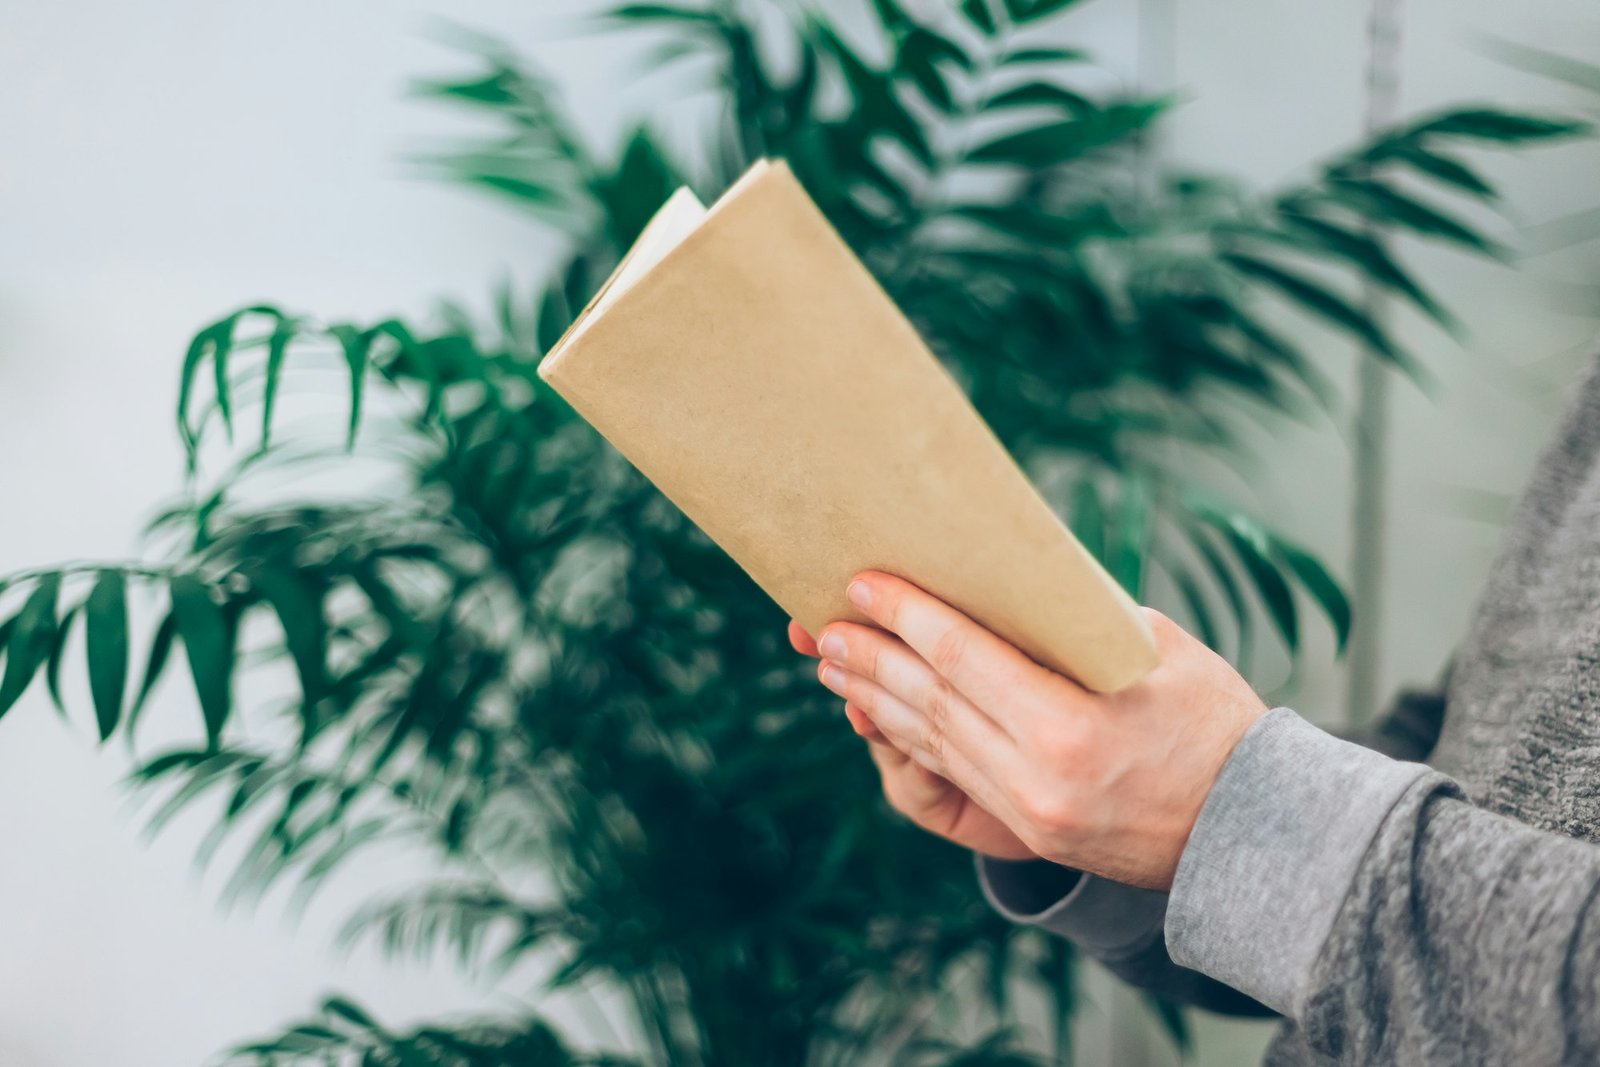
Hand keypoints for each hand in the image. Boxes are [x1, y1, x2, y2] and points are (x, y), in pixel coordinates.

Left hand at [808, 572, 1268, 889]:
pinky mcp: (1031, 832)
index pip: (963, 658)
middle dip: (872, 657)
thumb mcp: (1154, 651)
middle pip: (931, 702)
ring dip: (875, 698)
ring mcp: (1029, 813)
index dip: (908, 616)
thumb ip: (1074, 622)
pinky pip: (953, 775)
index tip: (864, 583)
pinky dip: (909, 739)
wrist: (1255, 834)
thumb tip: (1004, 581)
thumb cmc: (1215, 721)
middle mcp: (1037, 777)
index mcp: (1071, 727)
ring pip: (931, 743)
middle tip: (824, 622)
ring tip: (832, 661)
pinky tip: (877, 711)